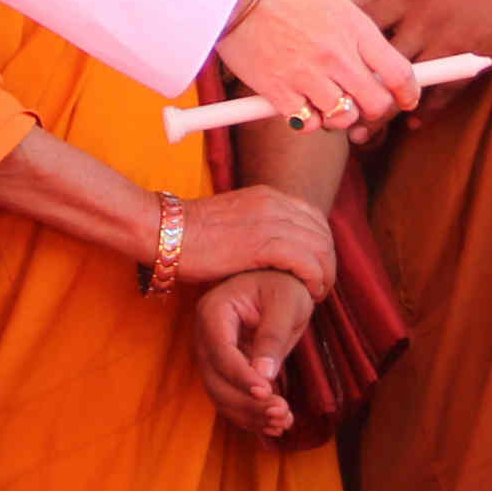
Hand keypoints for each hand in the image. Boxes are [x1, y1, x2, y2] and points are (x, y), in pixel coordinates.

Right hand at [172, 186, 336, 296]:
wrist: (164, 231)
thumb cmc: (189, 234)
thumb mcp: (232, 221)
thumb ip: (255, 227)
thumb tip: (269, 248)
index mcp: (268, 196)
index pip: (314, 217)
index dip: (321, 245)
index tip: (316, 268)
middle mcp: (274, 204)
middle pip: (322, 232)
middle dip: (328, 261)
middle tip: (321, 286)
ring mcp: (270, 222)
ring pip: (320, 248)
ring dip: (325, 274)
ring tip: (317, 294)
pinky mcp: (263, 244)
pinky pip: (307, 262)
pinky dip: (315, 279)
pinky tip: (309, 294)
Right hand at [187, 270, 315, 437]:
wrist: (280, 282)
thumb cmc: (284, 284)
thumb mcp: (287, 303)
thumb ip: (273, 336)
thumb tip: (263, 375)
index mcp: (213, 311)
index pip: (221, 352)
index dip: (241, 376)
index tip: (266, 393)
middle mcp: (205, 336)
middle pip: (216, 380)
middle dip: (247, 403)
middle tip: (282, 414)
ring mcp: (212, 355)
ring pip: (221, 395)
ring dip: (250, 415)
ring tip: (284, 422)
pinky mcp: (225, 370)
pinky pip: (231, 397)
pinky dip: (251, 415)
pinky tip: (278, 425)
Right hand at [216, 0, 416, 134]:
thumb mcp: (336, 0)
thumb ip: (361, 32)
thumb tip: (382, 61)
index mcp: (355, 28)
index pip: (399, 72)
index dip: (409, 94)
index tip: (405, 100)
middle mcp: (336, 55)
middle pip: (376, 104)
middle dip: (375, 111)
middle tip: (364, 106)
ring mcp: (308, 74)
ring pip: (344, 119)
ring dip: (340, 118)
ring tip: (329, 104)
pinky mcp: (279, 90)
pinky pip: (308, 124)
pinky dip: (308, 121)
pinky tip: (302, 105)